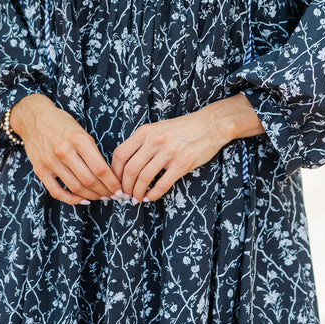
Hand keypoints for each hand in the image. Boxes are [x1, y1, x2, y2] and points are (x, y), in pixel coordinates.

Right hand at [10, 94, 120, 205]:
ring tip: (100, 197)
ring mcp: (50, 161)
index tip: (119, 189)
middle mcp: (64, 151)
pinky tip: (82, 200)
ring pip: (76, 188)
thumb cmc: (62, 123)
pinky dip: (71, 199)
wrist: (34, 117)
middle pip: (89, 180)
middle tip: (113, 196)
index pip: (100, 168)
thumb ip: (92, 151)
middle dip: (105, 192)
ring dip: (92, 196)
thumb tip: (108, 175)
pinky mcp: (40, 170)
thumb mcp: (81, 131)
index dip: (112, 183)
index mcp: (79, 139)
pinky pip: (57, 192)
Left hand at [111, 95, 262, 203]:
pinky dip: (153, 194)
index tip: (115, 182)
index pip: (120, 154)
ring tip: (137, 198)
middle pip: (130, 170)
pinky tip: (150, 197)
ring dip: (137, 193)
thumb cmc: (182, 128)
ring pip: (143, 178)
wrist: (210, 125)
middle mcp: (154, 141)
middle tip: (125, 195)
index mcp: (145, 132)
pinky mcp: (182, 164)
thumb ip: (142, 142)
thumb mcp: (157, 128)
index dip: (114, 172)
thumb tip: (125, 164)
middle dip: (125, 187)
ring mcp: (168, 152)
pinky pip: (162, 184)